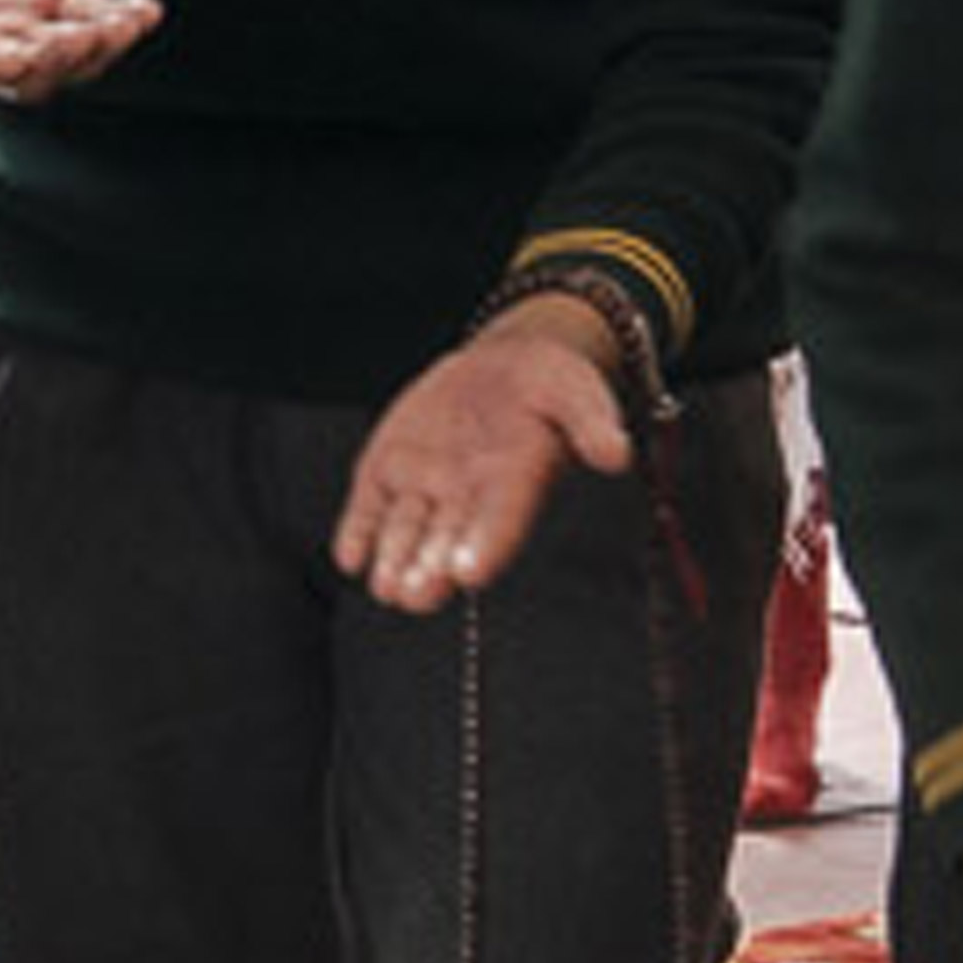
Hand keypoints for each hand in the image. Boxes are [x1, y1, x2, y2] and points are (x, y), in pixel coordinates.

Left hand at [0, 0, 156, 103]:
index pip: (99, 16)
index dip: (126, 19)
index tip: (145, 11)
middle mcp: (24, 34)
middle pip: (75, 52)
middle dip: (100, 42)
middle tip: (117, 25)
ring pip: (32, 72)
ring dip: (56, 59)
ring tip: (72, 37)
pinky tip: (15, 54)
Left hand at [333, 312, 637, 608]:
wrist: (503, 366)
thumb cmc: (550, 386)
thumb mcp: (577, 391)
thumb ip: (591, 423)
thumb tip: (615, 454)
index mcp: (517, 481)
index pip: (502, 519)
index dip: (486, 544)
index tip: (470, 573)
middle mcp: (469, 495)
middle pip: (450, 538)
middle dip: (432, 569)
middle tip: (416, 596)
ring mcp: (427, 485)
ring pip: (407, 530)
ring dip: (395, 559)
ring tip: (386, 587)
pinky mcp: (390, 469)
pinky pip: (370, 506)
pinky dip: (357, 530)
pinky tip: (347, 556)